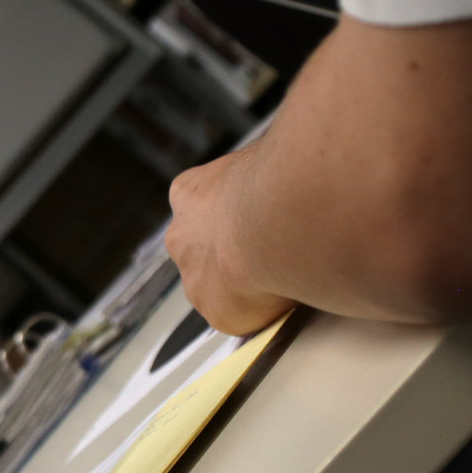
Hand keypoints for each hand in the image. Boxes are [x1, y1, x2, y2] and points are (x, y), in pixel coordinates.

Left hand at [167, 150, 292, 333]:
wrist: (280, 217)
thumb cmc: (281, 175)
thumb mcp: (267, 156)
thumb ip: (265, 171)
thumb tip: (289, 164)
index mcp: (189, 193)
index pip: (205, 208)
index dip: (236, 213)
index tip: (263, 216)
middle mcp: (181, 237)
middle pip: (205, 251)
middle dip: (235, 254)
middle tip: (276, 252)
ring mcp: (194, 280)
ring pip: (219, 288)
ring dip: (247, 285)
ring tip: (288, 274)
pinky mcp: (218, 313)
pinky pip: (241, 316)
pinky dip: (265, 310)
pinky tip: (290, 295)